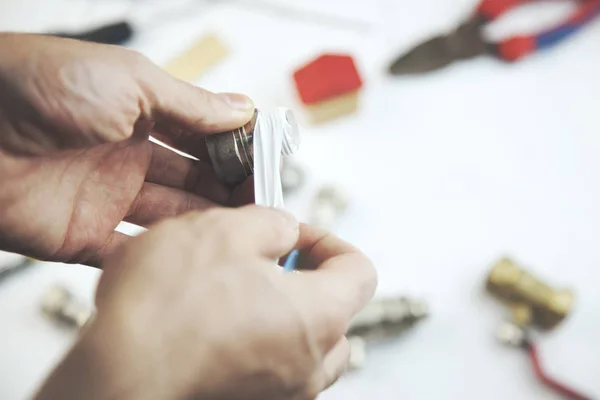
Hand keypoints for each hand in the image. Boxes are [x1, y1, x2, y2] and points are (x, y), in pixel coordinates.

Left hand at [0, 33, 254, 265]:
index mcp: (139, 113)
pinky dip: (159, 259)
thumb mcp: (131, 82)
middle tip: (267, 206)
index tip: (269, 166)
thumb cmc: (37, 85)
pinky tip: (194, 261)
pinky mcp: (80, 235)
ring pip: (170, 218)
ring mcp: (105, 197)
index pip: (203, 136)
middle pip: (193, 180)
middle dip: (230, 191)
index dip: (236, 150)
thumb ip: (191, 104)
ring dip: (204, 226)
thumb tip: (242, 109)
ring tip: (244, 234)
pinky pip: (126, 253)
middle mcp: (126, 155)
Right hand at [34, 206, 377, 399]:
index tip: (297, 234)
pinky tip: (217, 323)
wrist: (119, 373)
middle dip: (310, 281)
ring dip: (283, 314)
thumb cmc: (168, 307)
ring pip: (305, 346)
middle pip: (338, 315)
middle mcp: (309, 363)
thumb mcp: (226, 230)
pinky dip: (257, 341)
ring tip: (240, 292)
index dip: (330, 241)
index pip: (361, 271)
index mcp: (319, 316)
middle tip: (271, 263)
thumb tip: (284, 231)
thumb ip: (273, 222)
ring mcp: (280, 392)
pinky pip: (271, 368)